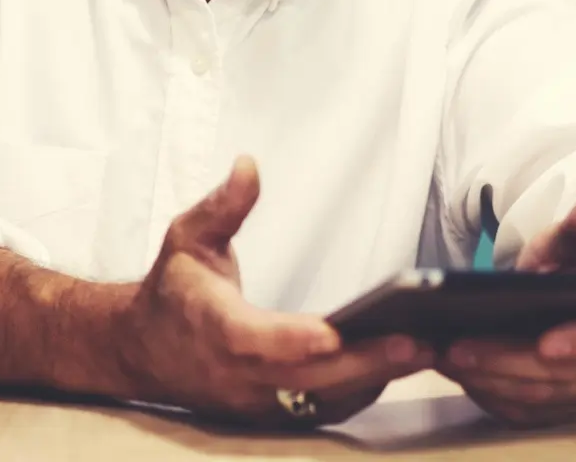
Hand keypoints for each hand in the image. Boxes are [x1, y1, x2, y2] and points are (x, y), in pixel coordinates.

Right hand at [114, 157, 432, 424]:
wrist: (143, 350)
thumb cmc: (174, 289)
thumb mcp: (188, 238)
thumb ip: (222, 206)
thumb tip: (247, 165)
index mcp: (217, 331)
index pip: (259, 342)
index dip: (299, 341)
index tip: (337, 333)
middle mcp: (239, 376)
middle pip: (309, 380)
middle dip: (367, 363)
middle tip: (422, 341)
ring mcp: (258, 402)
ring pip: (324, 400)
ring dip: (377, 379)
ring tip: (432, 349)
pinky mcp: (275, 412)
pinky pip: (326, 408)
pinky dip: (365, 388)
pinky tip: (404, 362)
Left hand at [438, 189, 575, 426]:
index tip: (547, 343)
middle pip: (558, 375)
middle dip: (506, 362)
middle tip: (459, 347)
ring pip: (532, 397)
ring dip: (487, 379)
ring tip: (444, 355)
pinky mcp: (550, 410)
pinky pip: (516, 411)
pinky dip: (483, 393)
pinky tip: (451, 370)